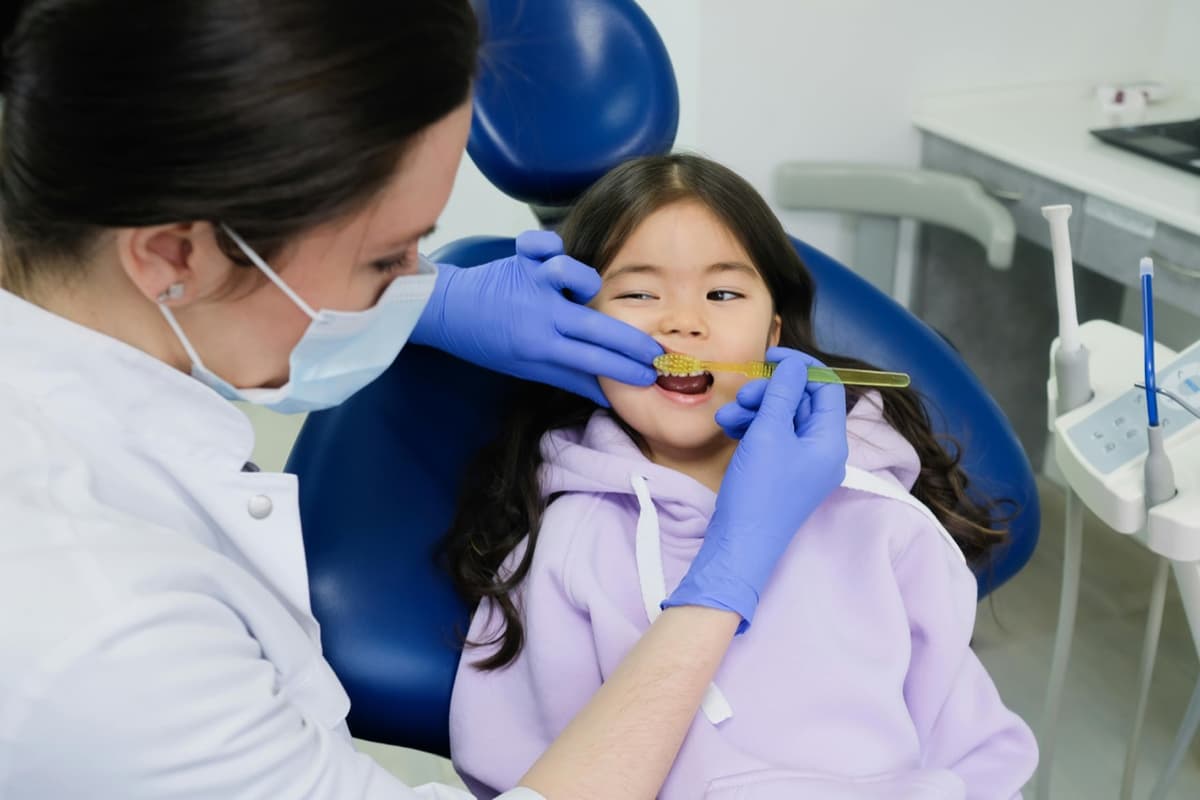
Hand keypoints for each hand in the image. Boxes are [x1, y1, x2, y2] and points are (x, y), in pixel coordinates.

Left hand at [410, 230, 660, 405]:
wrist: (446, 312)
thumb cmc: (490, 343)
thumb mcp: (528, 369)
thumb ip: (569, 378)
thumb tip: (608, 397)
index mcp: (540, 346)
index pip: (593, 360)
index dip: (625, 369)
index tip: (651, 375)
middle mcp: (540, 314)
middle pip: (596, 326)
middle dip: (631, 341)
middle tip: (655, 349)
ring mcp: (531, 284)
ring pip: (571, 274)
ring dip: (585, 281)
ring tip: (587, 292)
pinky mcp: (521, 259)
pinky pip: (541, 243)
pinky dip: (550, 243)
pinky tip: (554, 253)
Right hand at [664, 348, 848, 629]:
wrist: (740, 544)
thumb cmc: (759, 490)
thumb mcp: (769, 433)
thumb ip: (782, 393)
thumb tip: (795, 365)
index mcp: (831, 441)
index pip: (825, 388)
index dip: (800, 368)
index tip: (770, 357)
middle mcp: (822, 451)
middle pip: (802, 402)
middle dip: (770, 392)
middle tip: (743, 395)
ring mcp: (802, 464)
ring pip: (782, 419)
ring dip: (755, 410)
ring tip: (728, 417)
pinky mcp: (781, 474)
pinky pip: (772, 438)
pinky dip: (752, 428)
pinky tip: (729, 428)